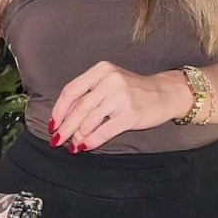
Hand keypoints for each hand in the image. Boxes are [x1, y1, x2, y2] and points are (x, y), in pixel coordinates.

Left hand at [48, 62, 191, 151]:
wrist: (165, 93)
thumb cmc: (132, 90)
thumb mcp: (109, 83)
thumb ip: (88, 95)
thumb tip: (64, 119)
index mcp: (101, 70)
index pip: (71, 90)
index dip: (59, 109)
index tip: (53, 124)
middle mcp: (110, 80)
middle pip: (78, 108)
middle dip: (65, 127)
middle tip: (56, 140)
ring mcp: (120, 97)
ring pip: (89, 120)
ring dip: (77, 136)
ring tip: (72, 144)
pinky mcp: (130, 114)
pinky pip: (103, 131)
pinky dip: (91, 141)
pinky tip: (85, 147)